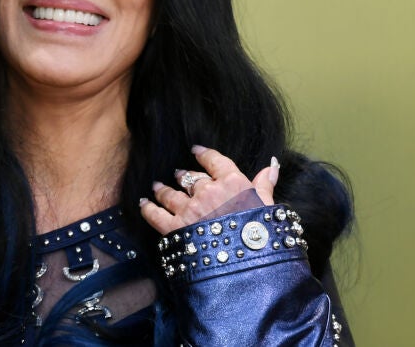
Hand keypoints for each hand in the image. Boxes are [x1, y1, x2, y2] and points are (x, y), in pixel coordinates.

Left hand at [139, 145, 279, 234]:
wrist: (247, 265)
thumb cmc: (261, 235)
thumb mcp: (267, 207)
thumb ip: (265, 185)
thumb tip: (271, 166)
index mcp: (232, 184)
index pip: (215, 161)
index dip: (204, 155)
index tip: (197, 150)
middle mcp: (208, 192)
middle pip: (191, 179)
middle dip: (184, 176)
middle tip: (178, 174)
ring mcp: (189, 209)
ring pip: (170, 194)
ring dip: (163, 189)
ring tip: (157, 186)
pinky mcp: (175, 228)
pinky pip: (156, 214)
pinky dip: (147, 208)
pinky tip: (142, 203)